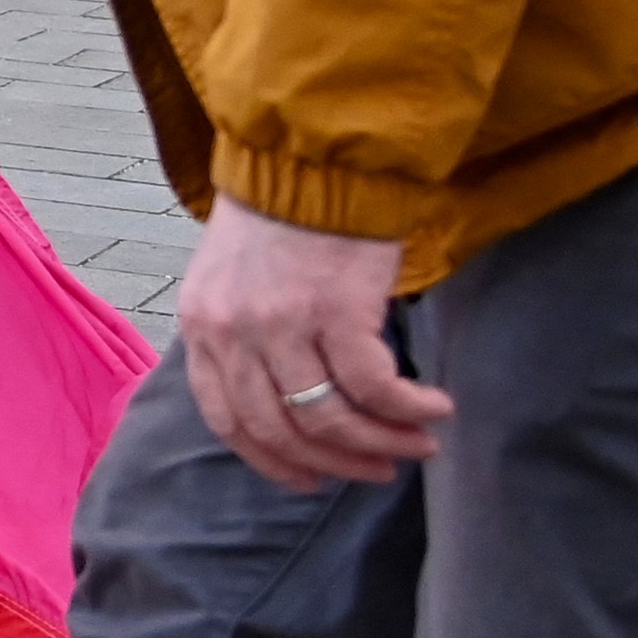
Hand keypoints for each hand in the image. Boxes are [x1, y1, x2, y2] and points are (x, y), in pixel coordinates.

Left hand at [174, 195, 442, 489]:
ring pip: (330, 419)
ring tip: (419, 446)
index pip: (228, 419)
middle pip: (281, 429)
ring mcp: (283, 326)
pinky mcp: (337, 312)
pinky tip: (435, 407)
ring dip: (381, 443)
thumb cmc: (281, 215)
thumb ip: (242, 337)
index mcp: (202, 326)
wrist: (314, 157)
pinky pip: (374, 388)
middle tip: (378, 471)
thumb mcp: (231, 278)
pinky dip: (409, 409)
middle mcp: (234, 333)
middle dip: (335, 462)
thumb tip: (285, 401)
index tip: (311, 480)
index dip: (272, 460)